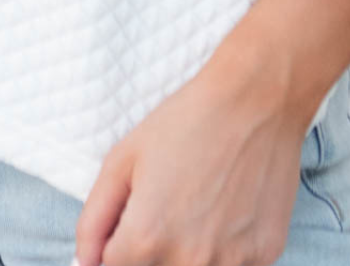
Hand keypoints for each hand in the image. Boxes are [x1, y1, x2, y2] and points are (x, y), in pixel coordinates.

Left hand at [73, 42, 317, 265]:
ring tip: (197, 210)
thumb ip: (94, 220)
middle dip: (149, 252)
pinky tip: (225, 214)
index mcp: (146, 239)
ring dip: (186, 253)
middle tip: (166, 212)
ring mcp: (230, 264)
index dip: (116, 249)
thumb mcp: (122, 159)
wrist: (256, 100)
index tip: (129, 227)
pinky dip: (222, 251)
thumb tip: (85, 263)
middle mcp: (188, 261)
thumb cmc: (187, 122)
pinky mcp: (263, 257)